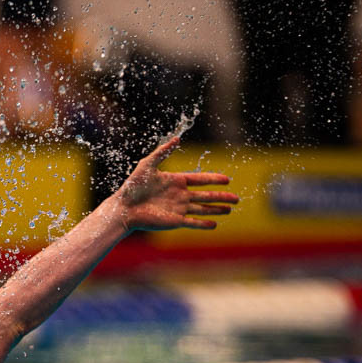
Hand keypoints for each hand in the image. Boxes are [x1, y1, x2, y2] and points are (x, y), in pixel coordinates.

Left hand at [114, 136, 239, 230]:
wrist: (124, 207)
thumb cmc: (133, 186)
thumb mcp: (148, 165)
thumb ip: (163, 152)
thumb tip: (177, 138)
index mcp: (176, 181)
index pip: (200, 180)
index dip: (214, 179)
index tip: (227, 179)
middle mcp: (180, 195)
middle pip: (206, 196)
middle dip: (222, 197)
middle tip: (237, 198)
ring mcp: (178, 209)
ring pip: (202, 209)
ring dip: (216, 210)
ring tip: (230, 210)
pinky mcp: (174, 221)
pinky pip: (192, 222)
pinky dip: (204, 223)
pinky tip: (214, 224)